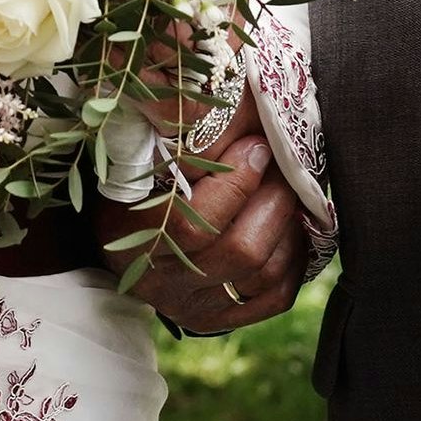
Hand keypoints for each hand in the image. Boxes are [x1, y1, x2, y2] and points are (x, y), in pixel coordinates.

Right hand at [104, 95, 306, 335]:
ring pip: (263, 275)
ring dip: (290, 226)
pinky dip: (295, 261)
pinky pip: (275, 298)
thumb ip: (170, 136)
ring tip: (292, 191)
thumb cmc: (135, 187)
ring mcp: (193, 307)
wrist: (125, 245)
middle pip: (240, 251)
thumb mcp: (137, 159)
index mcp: (133, 241)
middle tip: (286, 166)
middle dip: (274, 201)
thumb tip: (212, 100)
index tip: (256, 147)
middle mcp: (162, 284)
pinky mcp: (219, 320)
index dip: (235, 184)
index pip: (193, 223)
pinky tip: (293, 228)